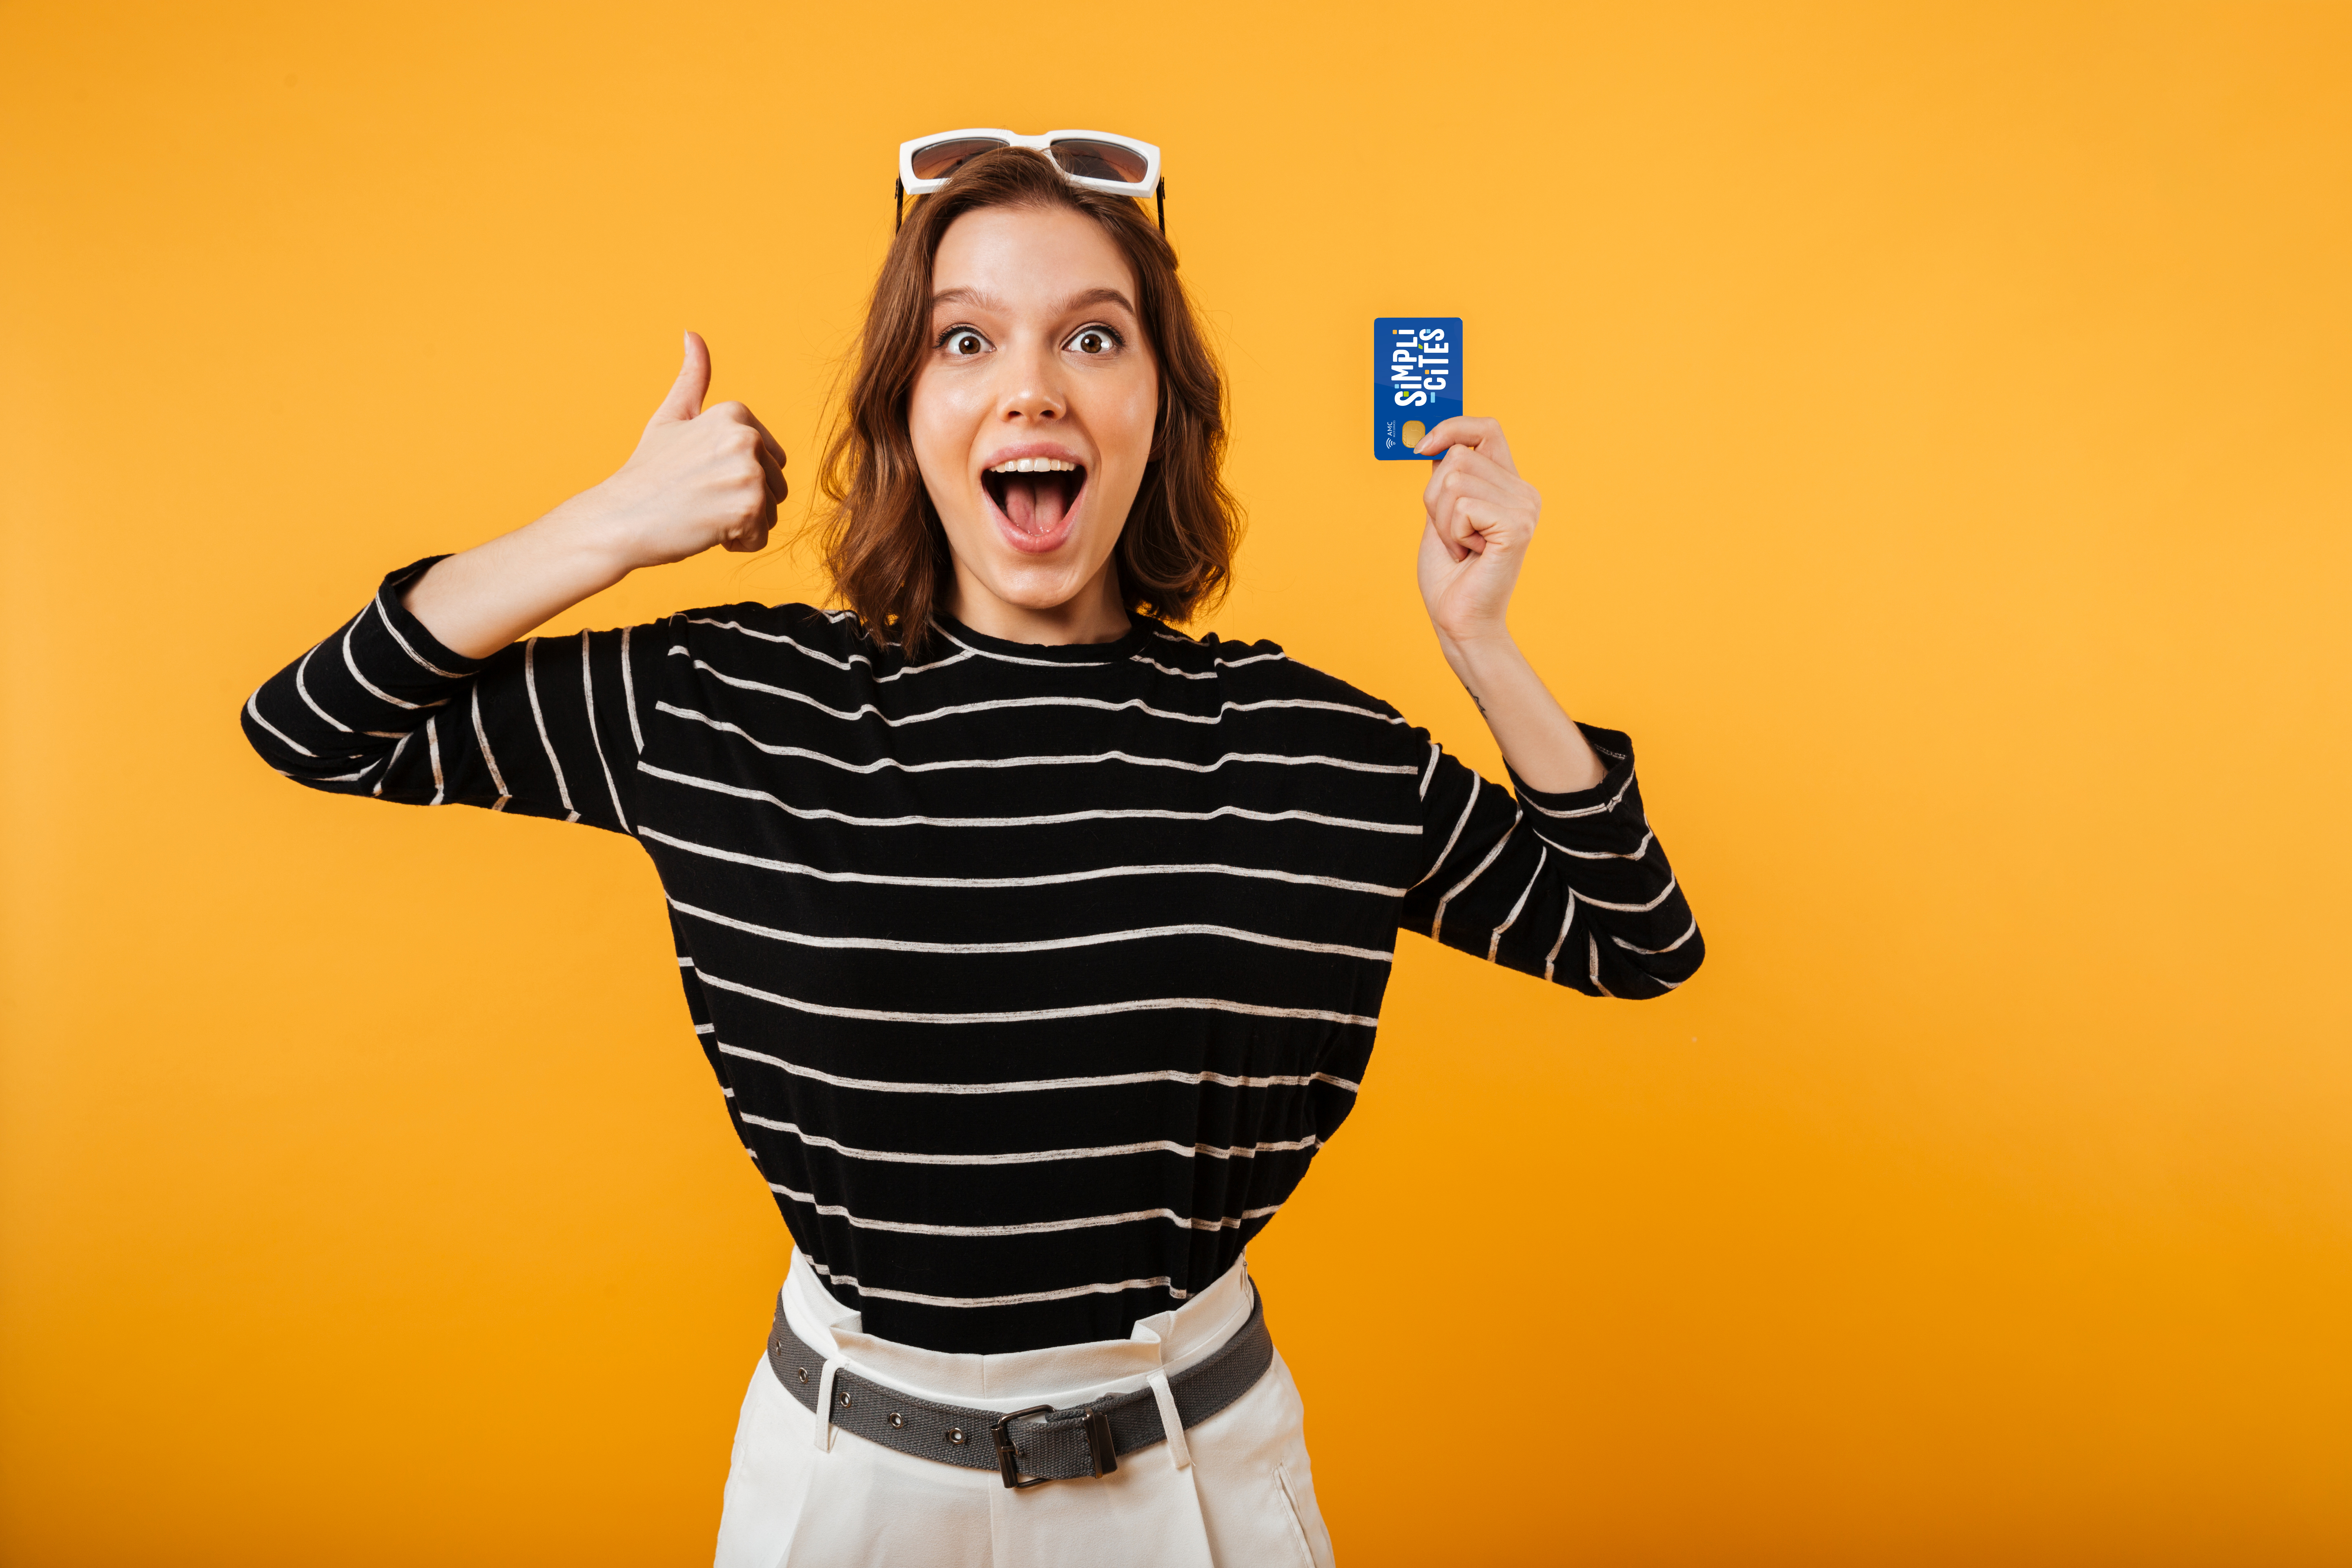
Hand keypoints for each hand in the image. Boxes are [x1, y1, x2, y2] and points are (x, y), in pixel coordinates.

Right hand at [579, 330, 787, 567]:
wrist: (619, 519)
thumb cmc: (646, 473)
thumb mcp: (671, 417)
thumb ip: (692, 378)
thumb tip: (692, 333)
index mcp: (735, 414)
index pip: (769, 459)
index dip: (734, 476)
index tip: (698, 474)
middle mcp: (747, 438)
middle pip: (774, 487)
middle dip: (742, 501)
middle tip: (698, 497)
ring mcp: (749, 472)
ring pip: (769, 513)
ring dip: (739, 524)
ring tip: (701, 512)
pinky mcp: (749, 507)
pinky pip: (760, 538)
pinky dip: (735, 544)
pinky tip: (703, 530)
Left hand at [1413, 416, 1540, 648]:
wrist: (1458, 618)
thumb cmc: (1450, 572)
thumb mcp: (1441, 513)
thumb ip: (1445, 477)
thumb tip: (1434, 441)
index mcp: (1509, 484)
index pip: (1486, 428)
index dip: (1452, 427)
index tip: (1422, 446)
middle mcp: (1523, 492)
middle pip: (1458, 456)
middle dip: (1436, 497)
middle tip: (1452, 534)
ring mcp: (1524, 508)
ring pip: (1454, 480)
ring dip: (1442, 519)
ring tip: (1461, 546)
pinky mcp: (1517, 527)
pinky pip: (1462, 506)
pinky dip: (1452, 533)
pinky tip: (1469, 554)